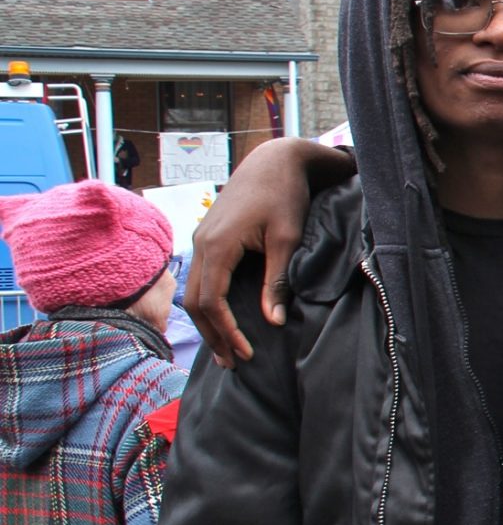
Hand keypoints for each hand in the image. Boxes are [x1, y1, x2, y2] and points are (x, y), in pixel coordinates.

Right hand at [186, 138, 352, 366]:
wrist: (274, 160)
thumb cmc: (285, 196)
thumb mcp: (287, 239)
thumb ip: (277, 281)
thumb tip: (272, 322)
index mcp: (218, 245)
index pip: (212, 302)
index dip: (227, 332)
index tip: (247, 354)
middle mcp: (201, 243)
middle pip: (196, 302)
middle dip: (213, 335)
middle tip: (233, 364)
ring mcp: (201, 239)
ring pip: (194, 292)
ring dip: (209, 322)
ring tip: (226, 350)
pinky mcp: (208, 237)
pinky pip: (200, 278)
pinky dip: (209, 303)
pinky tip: (222, 318)